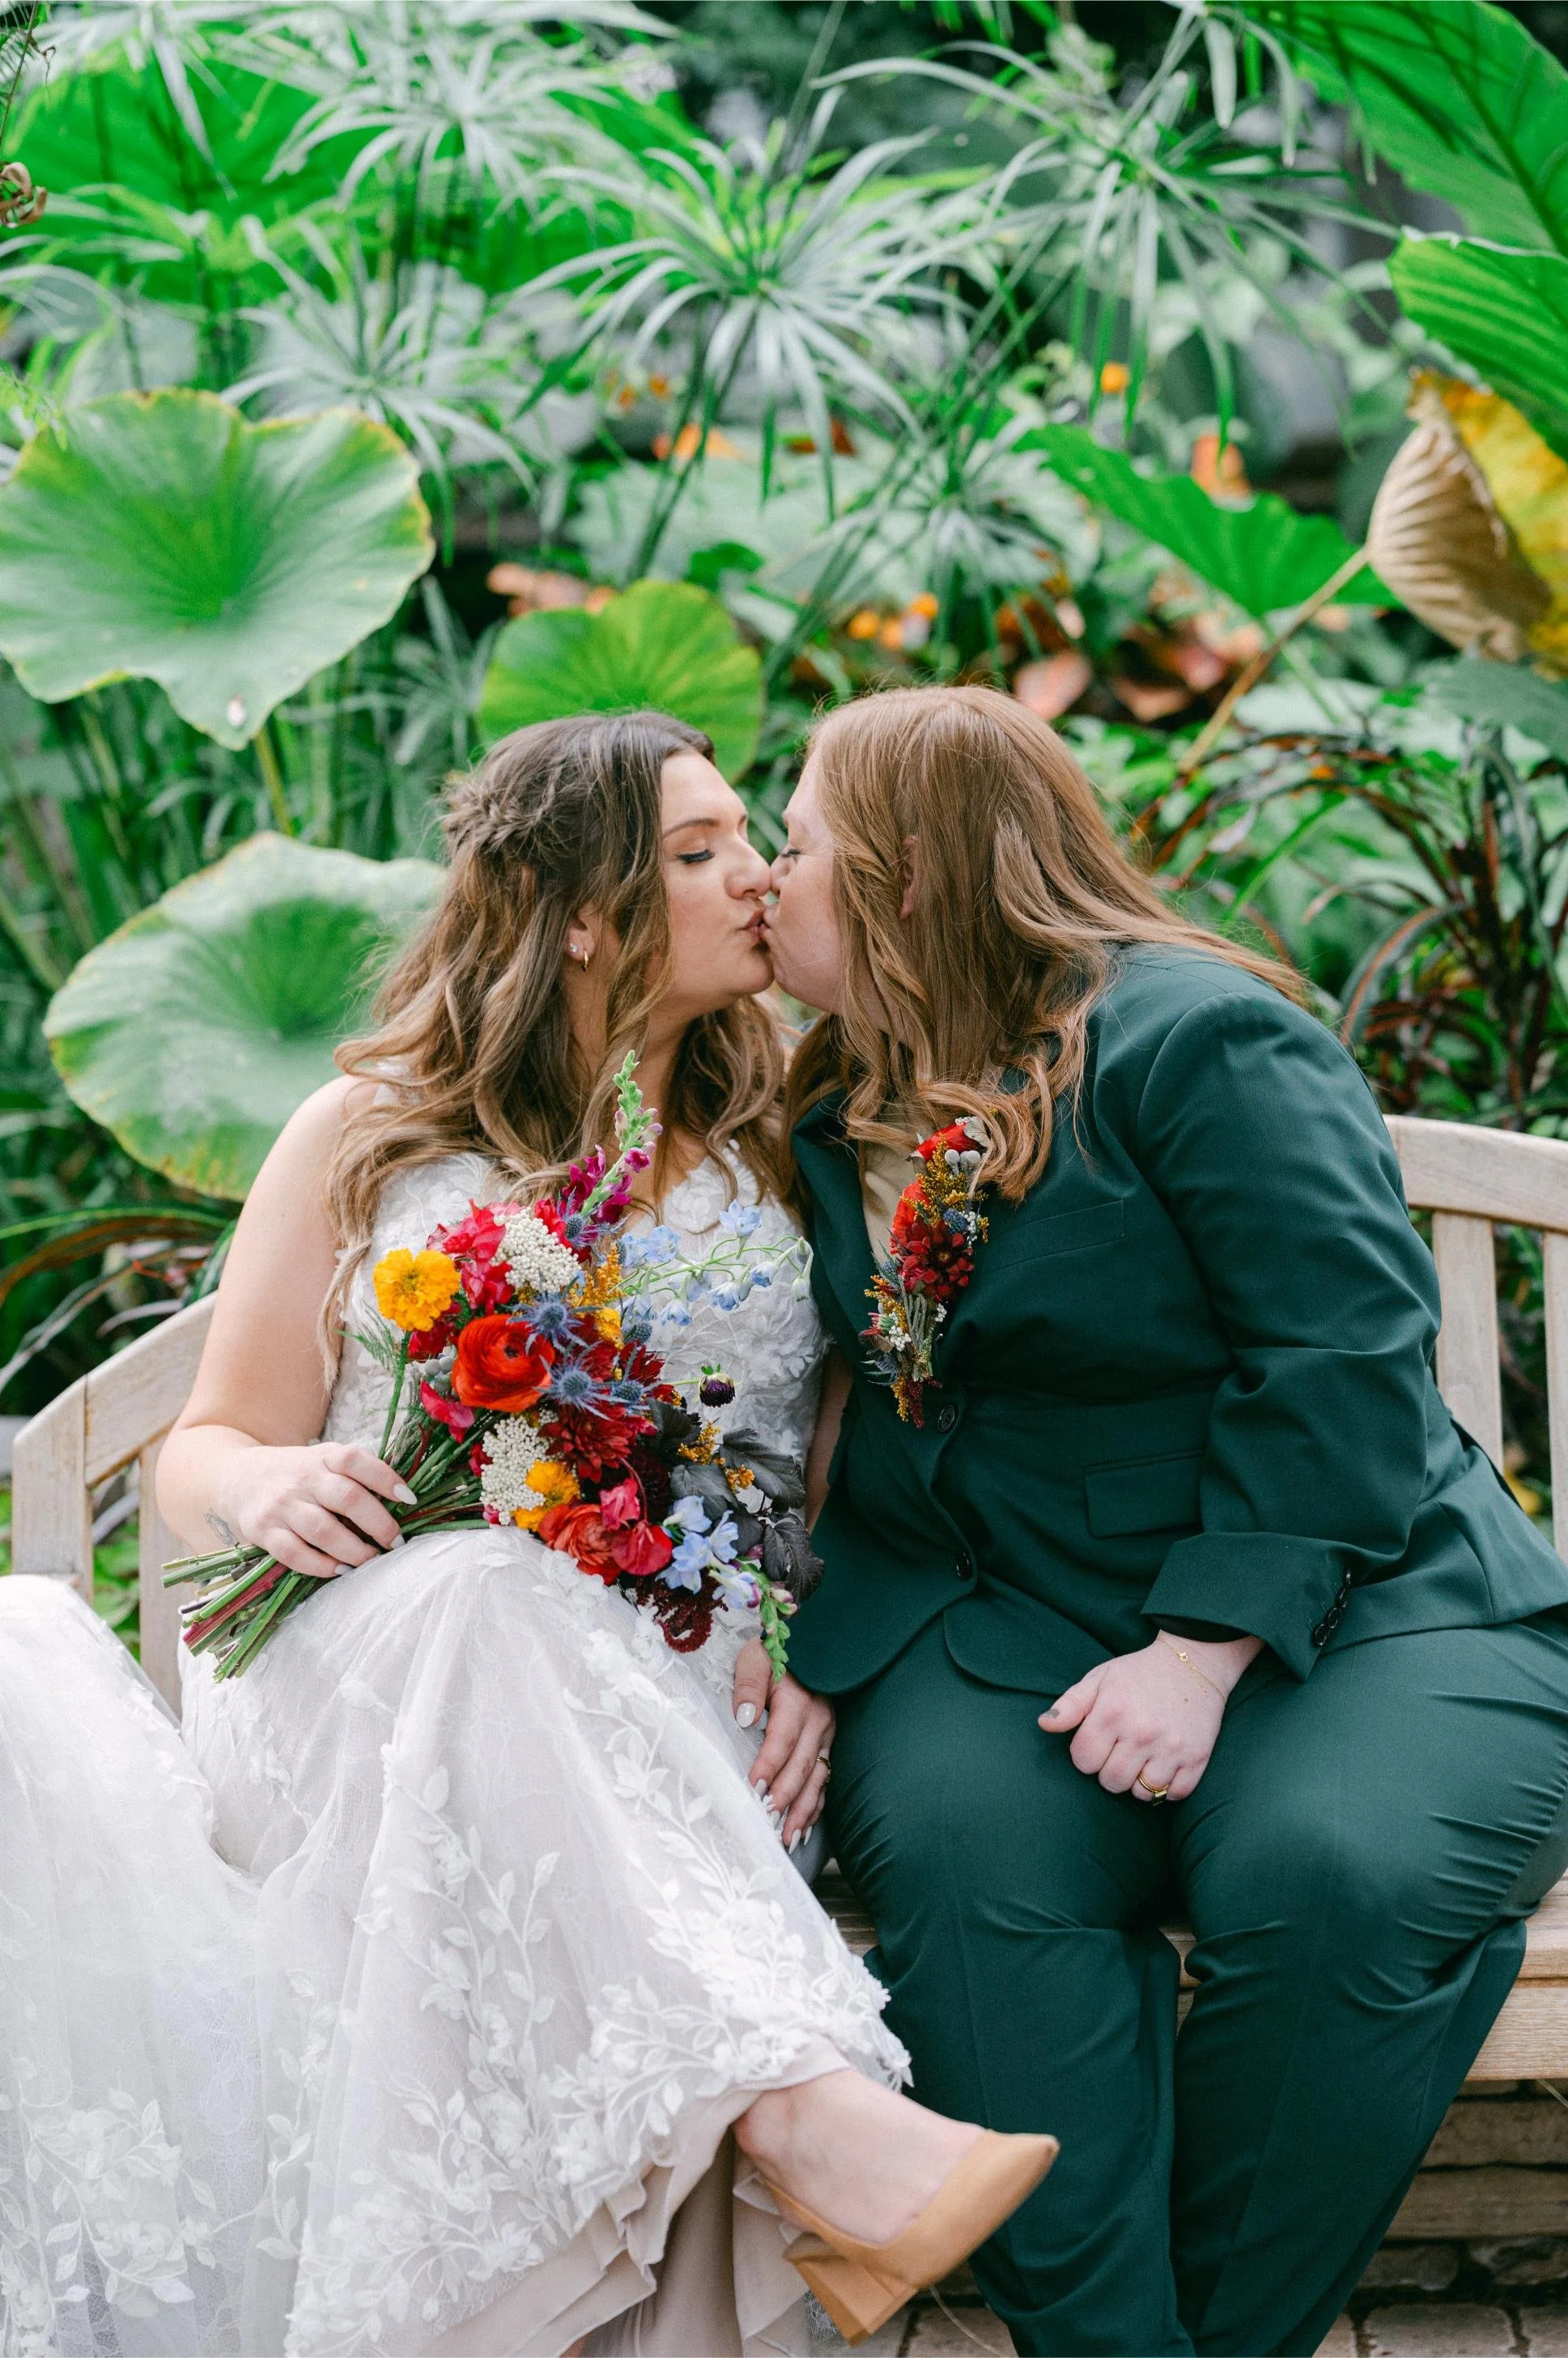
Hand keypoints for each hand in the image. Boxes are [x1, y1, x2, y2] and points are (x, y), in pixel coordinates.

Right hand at [215, 1441, 415, 1581]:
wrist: (240, 1477)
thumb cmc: (298, 1473)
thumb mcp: (325, 1460)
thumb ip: (357, 1472)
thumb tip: (404, 1498)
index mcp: (324, 1457)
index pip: (357, 1461)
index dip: (386, 1479)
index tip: (409, 1500)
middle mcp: (303, 1478)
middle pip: (348, 1498)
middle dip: (379, 1524)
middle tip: (395, 1542)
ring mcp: (282, 1504)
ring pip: (323, 1530)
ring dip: (354, 1550)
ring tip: (371, 1560)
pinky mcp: (264, 1530)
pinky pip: (294, 1553)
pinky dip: (321, 1566)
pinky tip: (340, 1570)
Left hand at [740, 1654, 834, 1847]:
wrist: (808, 1647)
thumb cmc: (775, 1655)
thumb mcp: (756, 1658)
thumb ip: (749, 1685)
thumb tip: (745, 1717)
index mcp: (799, 1700)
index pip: (783, 1738)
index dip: (768, 1765)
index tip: (753, 1787)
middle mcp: (819, 1720)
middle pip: (802, 1764)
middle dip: (786, 1796)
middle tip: (768, 1823)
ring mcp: (828, 1734)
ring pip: (818, 1778)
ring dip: (803, 1810)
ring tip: (787, 1838)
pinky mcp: (829, 1743)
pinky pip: (826, 1778)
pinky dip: (816, 1805)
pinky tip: (804, 1827)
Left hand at [1040, 1633, 1256, 1803]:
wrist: (1193, 1663)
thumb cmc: (1139, 1673)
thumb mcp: (1100, 1679)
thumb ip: (1070, 1704)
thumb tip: (1044, 1725)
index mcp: (1112, 1712)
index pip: (1083, 1761)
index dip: (1086, 1755)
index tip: (1098, 1743)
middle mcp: (1141, 1733)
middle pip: (1111, 1782)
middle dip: (1109, 1771)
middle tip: (1119, 1752)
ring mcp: (1171, 1747)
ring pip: (1142, 1793)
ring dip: (1137, 1782)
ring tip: (1141, 1759)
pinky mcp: (1197, 1758)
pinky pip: (1174, 1794)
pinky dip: (1166, 1788)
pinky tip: (1162, 1767)